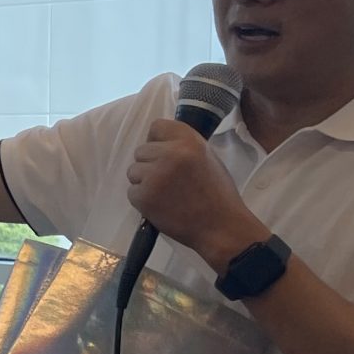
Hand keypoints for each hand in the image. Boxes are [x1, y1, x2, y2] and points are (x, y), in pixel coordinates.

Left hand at [126, 120, 265, 267]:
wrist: (220, 227)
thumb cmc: (217, 194)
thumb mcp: (207, 158)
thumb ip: (183, 147)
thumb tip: (159, 142)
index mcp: (189, 141)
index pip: (157, 126)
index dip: (157, 140)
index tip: (163, 152)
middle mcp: (171, 154)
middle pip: (141, 150)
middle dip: (150, 164)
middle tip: (169, 181)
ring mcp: (155, 175)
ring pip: (133, 171)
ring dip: (144, 182)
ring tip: (166, 194)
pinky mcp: (143, 196)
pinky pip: (132, 192)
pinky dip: (143, 200)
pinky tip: (162, 206)